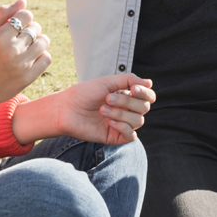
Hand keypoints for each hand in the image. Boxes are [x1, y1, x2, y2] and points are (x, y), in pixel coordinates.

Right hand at [0, 0, 50, 122]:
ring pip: (44, 41)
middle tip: (19, 37)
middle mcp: (12, 51)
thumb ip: (2, 15)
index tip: (17, 24)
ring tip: (26, 46)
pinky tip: (30, 58)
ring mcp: (22, 65)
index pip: (26, 15)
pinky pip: (46, 58)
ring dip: (38, 41)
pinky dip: (41, 56)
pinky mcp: (28, 78)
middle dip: (30, 29)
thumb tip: (23, 0)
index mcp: (0, 38)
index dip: (24, 17)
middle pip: (36, 27)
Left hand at [12, 75, 155, 145]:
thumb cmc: (84, 93)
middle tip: (107, 98)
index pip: (148, 96)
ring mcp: (121, 124)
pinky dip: (123, 127)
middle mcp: (127, 110)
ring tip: (102, 109)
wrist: (66, 109)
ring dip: (121, 113)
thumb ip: (129, 79)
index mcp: (127, 96)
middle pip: (144, 108)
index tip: (133, 88)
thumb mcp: (107, 82)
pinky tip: (109, 122)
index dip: (145, 93)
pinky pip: (131, 136)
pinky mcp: (115, 137)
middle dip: (127, 102)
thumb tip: (150, 83)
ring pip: (138, 121)